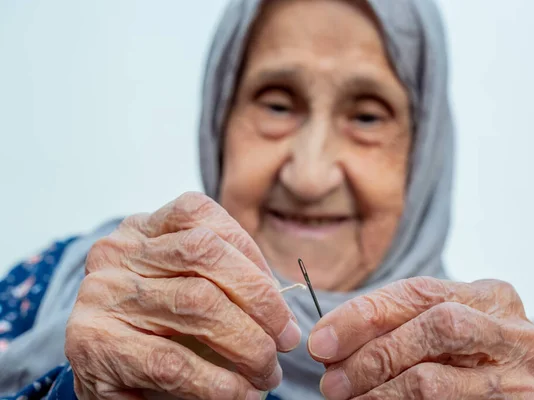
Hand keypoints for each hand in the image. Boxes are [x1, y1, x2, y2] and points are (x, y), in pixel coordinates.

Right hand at [65, 192, 300, 399]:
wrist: (97, 373)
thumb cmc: (154, 327)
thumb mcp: (186, 288)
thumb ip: (226, 281)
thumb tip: (282, 308)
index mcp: (142, 229)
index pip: (203, 218)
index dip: (252, 256)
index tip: (279, 301)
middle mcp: (118, 251)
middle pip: (204, 254)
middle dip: (260, 299)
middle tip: (286, 340)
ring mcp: (102, 292)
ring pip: (197, 303)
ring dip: (248, 344)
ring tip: (267, 372)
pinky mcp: (94, 343)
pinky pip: (172, 361)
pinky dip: (217, 382)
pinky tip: (238, 393)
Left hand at [308, 277, 533, 398]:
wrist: (501, 388)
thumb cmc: (459, 355)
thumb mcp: (431, 327)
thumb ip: (389, 325)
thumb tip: (326, 342)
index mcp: (492, 296)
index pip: (419, 293)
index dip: (364, 315)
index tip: (321, 340)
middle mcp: (515, 334)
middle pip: (436, 328)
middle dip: (374, 354)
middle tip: (331, 378)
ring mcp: (519, 381)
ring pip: (432, 382)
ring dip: (378, 392)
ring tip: (347, 397)